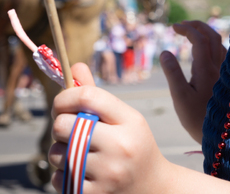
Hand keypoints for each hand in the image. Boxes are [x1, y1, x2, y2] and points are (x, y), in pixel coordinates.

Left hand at [49, 63, 167, 193]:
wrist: (153, 188)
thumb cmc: (135, 147)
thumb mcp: (125, 119)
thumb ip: (98, 96)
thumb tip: (74, 66)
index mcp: (130, 121)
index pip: (87, 97)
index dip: (65, 96)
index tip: (62, 103)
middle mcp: (121, 146)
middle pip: (65, 125)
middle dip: (61, 127)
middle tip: (73, 132)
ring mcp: (107, 173)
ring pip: (57, 153)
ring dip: (61, 153)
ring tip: (81, 156)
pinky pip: (59, 178)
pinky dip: (63, 176)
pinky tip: (83, 175)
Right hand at [160, 21, 226, 142]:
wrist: (222, 135)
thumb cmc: (197, 119)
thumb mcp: (180, 97)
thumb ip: (172, 73)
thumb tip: (165, 52)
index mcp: (206, 69)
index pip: (200, 39)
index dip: (187, 29)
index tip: (173, 27)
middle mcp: (219, 67)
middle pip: (213, 35)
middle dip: (197, 26)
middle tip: (181, 25)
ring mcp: (226, 72)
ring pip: (220, 43)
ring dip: (206, 34)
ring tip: (190, 34)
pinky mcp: (227, 79)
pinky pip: (223, 53)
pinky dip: (212, 44)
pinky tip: (204, 50)